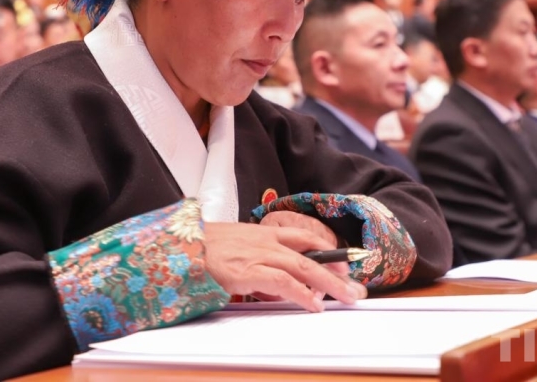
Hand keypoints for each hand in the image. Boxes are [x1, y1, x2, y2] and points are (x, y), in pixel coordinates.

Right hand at [203, 222, 366, 311]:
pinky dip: (302, 293)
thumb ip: (258, 262)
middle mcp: (266, 241)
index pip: (304, 237)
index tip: (343, 260)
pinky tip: (314, 304)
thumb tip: (275, 285)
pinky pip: (284, 282)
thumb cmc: (204, 248)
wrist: (181, 247)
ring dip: (328, 283)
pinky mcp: (250, 270)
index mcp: (263, 233)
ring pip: (303, 266)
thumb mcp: (237, 249)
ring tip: (345, 296)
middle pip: (311, 252)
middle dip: (337, 269)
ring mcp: (259, 254)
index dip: (326, 248)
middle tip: (355, 285)